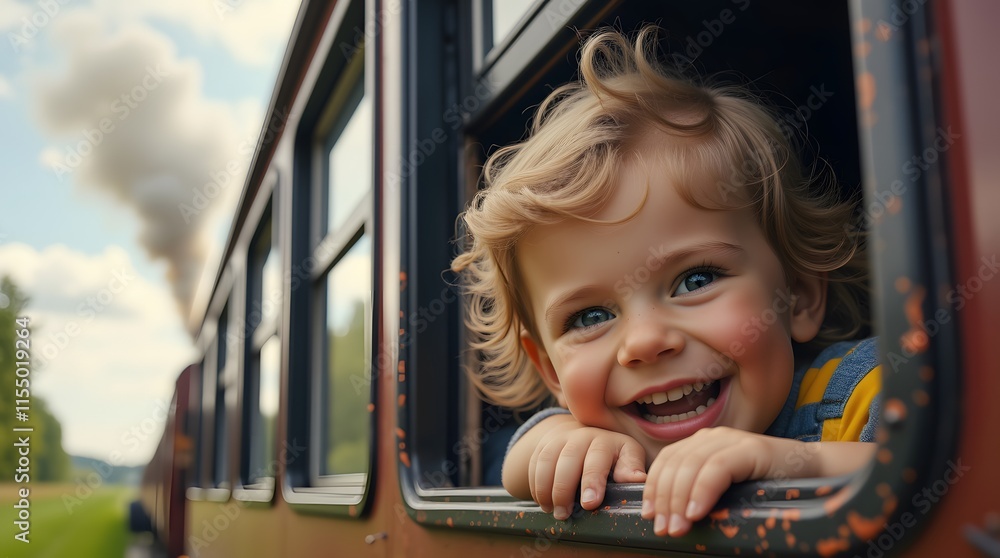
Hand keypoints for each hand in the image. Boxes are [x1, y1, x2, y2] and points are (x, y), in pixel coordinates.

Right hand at [526, 422, 646, 519]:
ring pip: (547, 461)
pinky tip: (542, 502)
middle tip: (564, 514)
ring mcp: (560, 439)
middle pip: (568, 459)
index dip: (592, 480)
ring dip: (546, 488)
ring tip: (552, 511)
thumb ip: (631, 468)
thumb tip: (639, 479)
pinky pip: (535, 463)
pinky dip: (535, 485)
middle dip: (564, 488)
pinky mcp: (543, 445)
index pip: (597, 459)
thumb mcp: (628, 458)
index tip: (590, 503)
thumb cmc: (613, 455)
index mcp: (606, 441)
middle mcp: (581, 436)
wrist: (586, 435)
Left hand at [641, 427, 781, 536]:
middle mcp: (713, 437)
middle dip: (664, 499)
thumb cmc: (768, 486)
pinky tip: (695, 512)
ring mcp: (732, 440)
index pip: (667, 461)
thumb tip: (672, 517)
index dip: (653, 487)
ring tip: (677, 527)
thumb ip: (701, 492)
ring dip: (679, 500)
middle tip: (662, 528)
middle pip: (675, 464)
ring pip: (691, 466)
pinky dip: (702, 491)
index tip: (649, 514)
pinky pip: (717, 468)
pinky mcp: (751, 448)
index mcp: (702, 444)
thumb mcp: (727, 489)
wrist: (814, 472)